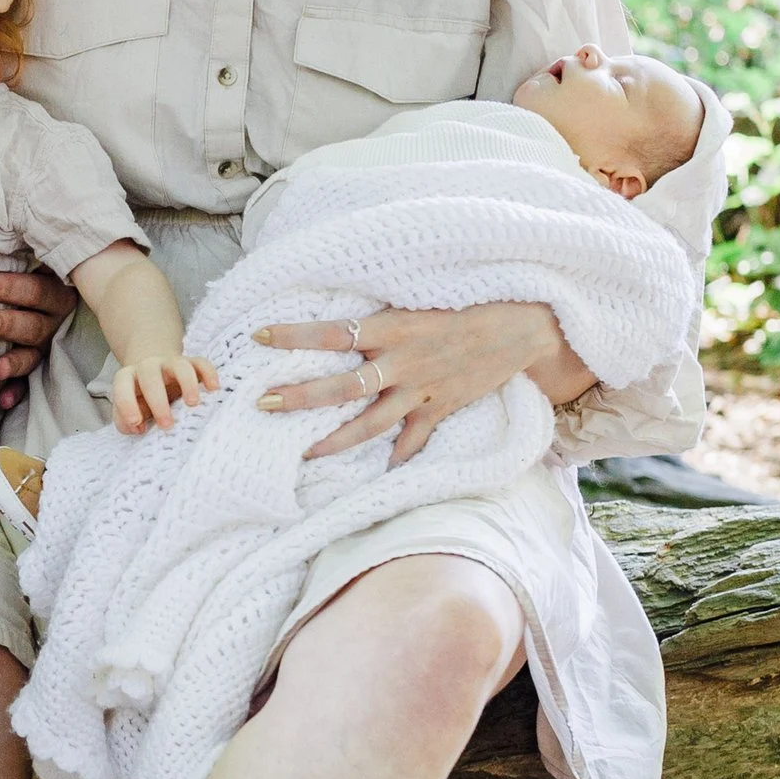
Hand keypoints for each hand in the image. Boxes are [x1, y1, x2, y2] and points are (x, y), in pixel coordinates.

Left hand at [0, 259, 76, 393]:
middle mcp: (53, 321)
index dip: (7, 287)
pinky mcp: (36, 368)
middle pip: (32, 325)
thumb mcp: (25, 257)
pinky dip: (15, 393)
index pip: (34, 290)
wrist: (31, 297)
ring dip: (14, 363)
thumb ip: (14, 252)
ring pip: (31, 355)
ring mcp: (44, 346)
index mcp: (54, 292)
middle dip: (5, 324)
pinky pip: (28, 384)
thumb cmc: (20, 270)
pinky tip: (1, 401)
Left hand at [111, 350, 218, 433]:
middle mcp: (148, 367)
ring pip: (179, 366)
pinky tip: (213, 388)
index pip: (122, 386)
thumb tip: (137, 427)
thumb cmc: (142, 398)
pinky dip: (208, 374)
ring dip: (187, 384)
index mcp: (128, 377)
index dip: (127, 404)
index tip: (137, 423)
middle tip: (167, 425)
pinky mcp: (191, 363)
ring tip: (193, 404)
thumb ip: (124, 420)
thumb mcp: (130, 410)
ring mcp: (171, 363)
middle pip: (150, 377)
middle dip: (158, 402)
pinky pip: (201, 363)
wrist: (156, 373)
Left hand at [255, 301, 559, 465]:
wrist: (520, 326)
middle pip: (341, 385)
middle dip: (301, 396)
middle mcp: (402, 361)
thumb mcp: (417, 302)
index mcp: (392, 327)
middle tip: (263, 402)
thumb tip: (338, 325)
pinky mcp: (441, 408)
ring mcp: (421, 389)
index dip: (294, 335)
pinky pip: (414, 440)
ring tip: (303, 451)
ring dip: (335, 439)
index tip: (258, 336)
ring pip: (370, 422)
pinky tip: (378, 476)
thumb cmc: (465, 306)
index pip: (331, 332)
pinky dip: (397, 458)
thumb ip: (380, 319)